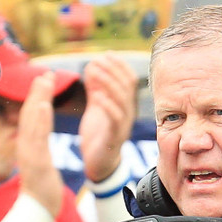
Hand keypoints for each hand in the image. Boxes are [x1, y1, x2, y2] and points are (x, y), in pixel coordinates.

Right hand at [17, 71, 63, 217]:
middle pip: (29, 115)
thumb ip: (38, 148)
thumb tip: (38, 137)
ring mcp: (29, 155)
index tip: (44, 80)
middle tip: (45, 73)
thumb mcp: (40, 164)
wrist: (37, 213)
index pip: (32, 118)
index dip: (36, 98)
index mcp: (28, 147)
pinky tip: (43, 106)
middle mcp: (26, 148)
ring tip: (44, 82)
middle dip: (37, 93)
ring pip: (32, 123)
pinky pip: (37, 138)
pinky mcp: (35, 164)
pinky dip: (39, 121)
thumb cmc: (41, 191)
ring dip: (38, 100)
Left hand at [79, 53, 138, 183]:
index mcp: (124, 106)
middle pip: (127, 86)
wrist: (98, 166)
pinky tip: (97, 96)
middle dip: (113, 70)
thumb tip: (93, 66)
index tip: (107, 54)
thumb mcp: (96, 108)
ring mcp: (122, 126)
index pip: (128, 80)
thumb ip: (96, 89)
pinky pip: (114, 119)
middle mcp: (127, 114)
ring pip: (122, 100)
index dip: (119, 65)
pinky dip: (107, 105)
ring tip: (96, 70)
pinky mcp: (114, 138)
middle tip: (99, 59)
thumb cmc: (98, 136)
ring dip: (109, 82)